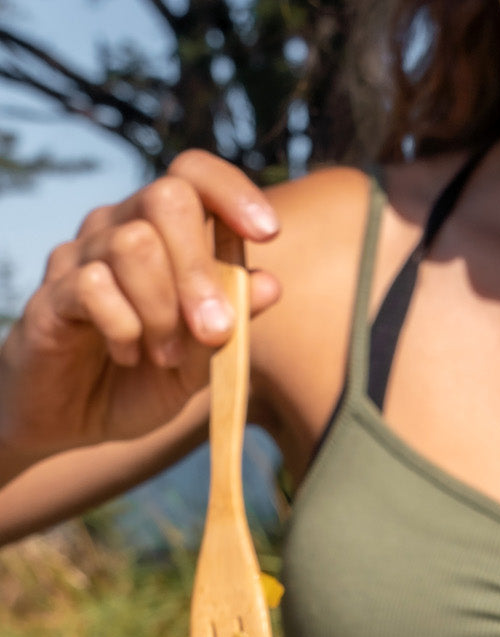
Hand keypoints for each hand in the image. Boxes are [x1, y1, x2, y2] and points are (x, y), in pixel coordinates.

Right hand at [0, 150, 281, 459]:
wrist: (81, 420)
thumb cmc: (148, 377)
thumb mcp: (206, 356)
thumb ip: (235, 321)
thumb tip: (270, 283)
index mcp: (164, 233)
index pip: (193, 174)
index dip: (233, 192)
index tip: (268, 233)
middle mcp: (120, 228)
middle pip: (167, 198)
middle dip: (202, 270)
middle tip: (214, 331)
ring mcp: (80, 256)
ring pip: (134, 244)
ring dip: (164, 310)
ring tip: (167, 355)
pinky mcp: (50, 294)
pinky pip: (93, 286)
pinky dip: (124, 328)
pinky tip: (129, 354)